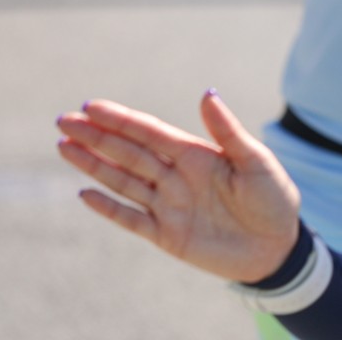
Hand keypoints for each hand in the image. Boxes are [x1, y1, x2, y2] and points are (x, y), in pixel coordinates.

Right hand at [56, 92, 300, 283]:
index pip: (150, 132)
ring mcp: (169, 205)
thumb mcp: (255, 160)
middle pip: (128, 152)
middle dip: (96, 136)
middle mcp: (177, 176)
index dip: (121, 120)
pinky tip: (85, 193)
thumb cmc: (273, 197)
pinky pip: (131, 218)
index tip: (90, 106)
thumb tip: (207, 93)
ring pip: (122, 180)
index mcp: (197, 154)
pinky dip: (108, 207)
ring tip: (64, 145)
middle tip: (64, 119)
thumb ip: (228, 131)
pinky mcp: (166, 235)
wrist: (278, 247)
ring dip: (93, 164)